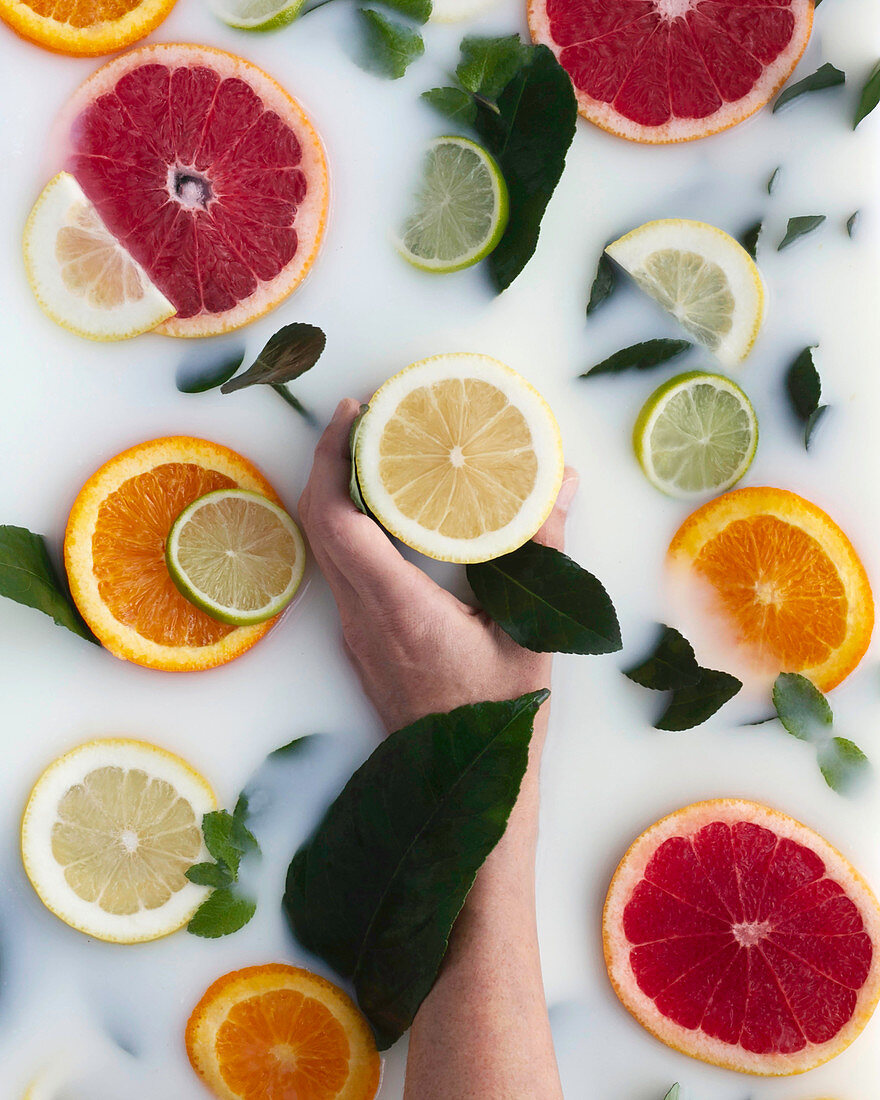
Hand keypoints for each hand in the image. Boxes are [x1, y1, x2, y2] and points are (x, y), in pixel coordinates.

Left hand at [298, 399, 577, 734]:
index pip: (337, 520)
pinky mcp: (361, 641)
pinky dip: (348, 527)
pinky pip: (339, 570)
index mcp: (398, 609)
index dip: (332, 458)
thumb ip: (544, 555)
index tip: (352, 412)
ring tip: (371, 452)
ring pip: (324, 547)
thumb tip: (561, 486)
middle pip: (317, 523)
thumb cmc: (501, 719)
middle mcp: (362, 617)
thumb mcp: (533, 634)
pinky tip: (383, 512)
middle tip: (363, 416)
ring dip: (336, 492)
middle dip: (329, 459)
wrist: (464, 791)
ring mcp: (355, 632)